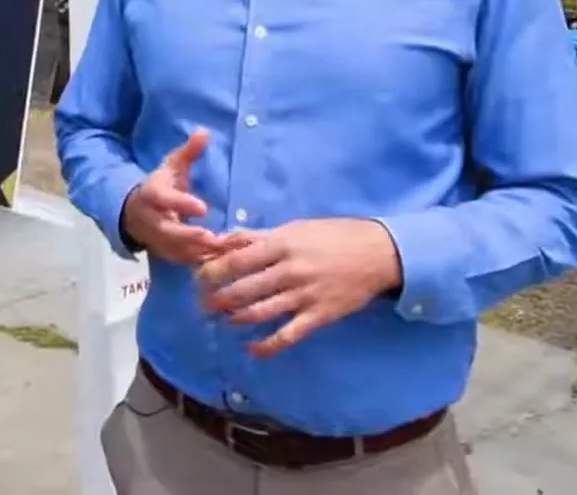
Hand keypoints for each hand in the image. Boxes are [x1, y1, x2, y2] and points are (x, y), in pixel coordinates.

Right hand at [119, 128, 230, 264]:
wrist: (133, 212)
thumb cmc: (161, 186)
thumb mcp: (172, 166)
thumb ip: (189, 152)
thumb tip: (204, 132)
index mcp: (152, 194)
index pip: (162, 198)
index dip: (181, 203)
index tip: (203, 208)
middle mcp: (152, 219)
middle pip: (168, 230)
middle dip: (190, 236)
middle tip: (214, 238)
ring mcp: (156, 239)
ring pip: (175, 250)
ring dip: (198, 252)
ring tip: (224, 251)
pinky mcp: (164, 254)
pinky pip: (181, 261)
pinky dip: (199, 261)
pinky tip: (220, 260)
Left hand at [193, 218, 403, 357]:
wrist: (378, 253)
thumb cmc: (333, 236)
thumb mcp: (294, 228)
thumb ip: (258, 237)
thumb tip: (224, 240)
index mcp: (281, 245)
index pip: (235, 261)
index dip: (211, 272)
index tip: (198, 278)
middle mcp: (289, 271)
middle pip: (242, 290)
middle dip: (217, 300)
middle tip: (203, 305)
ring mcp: (304, 296)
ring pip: (260, 313)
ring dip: (236, 319)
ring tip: (224, 320)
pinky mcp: (318, 316)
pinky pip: (287, 335)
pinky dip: (267, 346)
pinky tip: (252, 349)